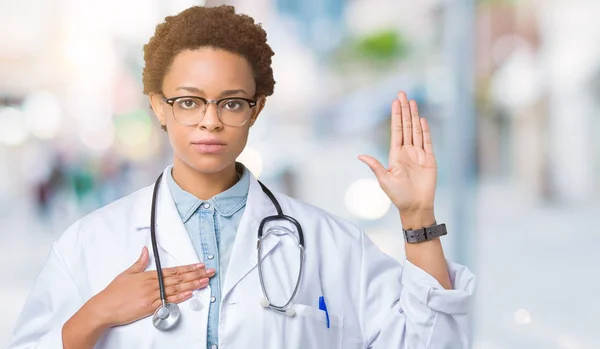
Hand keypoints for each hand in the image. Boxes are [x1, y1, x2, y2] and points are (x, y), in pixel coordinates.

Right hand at [87, 246, 213, 327]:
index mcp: (148, 276)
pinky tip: (190, 294)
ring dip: (192, 285)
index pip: (172, 270)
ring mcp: (152, 297)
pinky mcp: (150, 308)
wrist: (104, 308)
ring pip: (176, 289)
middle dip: (195, 275)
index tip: (199, 265)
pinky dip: (180, 298)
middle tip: (208, 272)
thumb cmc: (114, 292)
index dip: (187, 268)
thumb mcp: (127, 274)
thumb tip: (145, 250)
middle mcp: (152, 285)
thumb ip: (139, 262)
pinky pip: (168, 302)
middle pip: (178, 279)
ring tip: (204, 282)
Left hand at [358, 91, 436, 214]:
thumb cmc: (398, 196)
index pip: (396, 130)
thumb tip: (360, 155)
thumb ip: (375, 165)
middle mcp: (407, 151)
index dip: (396, 116)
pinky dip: (426, 131)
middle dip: (404, 110)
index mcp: (395, 154)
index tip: (395, 101)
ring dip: (415, 116)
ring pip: (417, 130)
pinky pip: (428, 142)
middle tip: (403, 93)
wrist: (415, 206)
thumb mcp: (384, 180)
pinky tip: (423, 120)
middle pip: (407, 126)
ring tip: (413, 101)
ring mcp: (419, 154)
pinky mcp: (430, 159)